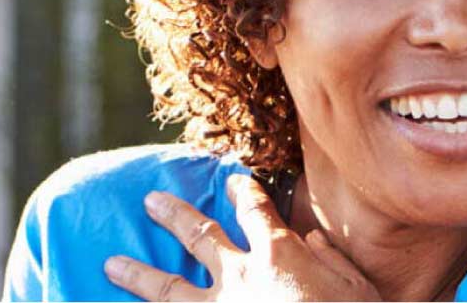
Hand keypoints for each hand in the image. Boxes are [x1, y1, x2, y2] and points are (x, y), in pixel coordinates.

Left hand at [104, 174, 380, 300]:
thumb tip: (312, 241)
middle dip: (175, 216)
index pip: (256, 209)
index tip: (231, 178)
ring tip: (111, 265)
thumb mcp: (355, 284)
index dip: (243, 190)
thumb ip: (331, 258)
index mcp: (280, 252)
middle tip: (151, 201)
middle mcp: (241, 274)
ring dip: (138, 275)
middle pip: (201, 236)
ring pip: (169, 288)